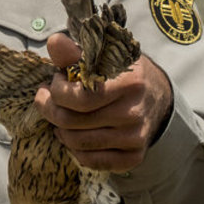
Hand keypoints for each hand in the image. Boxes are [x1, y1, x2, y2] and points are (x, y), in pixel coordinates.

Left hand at [34, 33, 172, 171]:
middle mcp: (134, 113)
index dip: (56, 91)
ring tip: (60, 114)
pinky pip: (91, 161)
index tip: (54, 81)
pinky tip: (74, 133)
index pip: (79, 98)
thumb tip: (54, 42)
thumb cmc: (120, 72)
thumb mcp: (101, 55)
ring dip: (59, 129)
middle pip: (71, 122)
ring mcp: (135, 138)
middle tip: (47, 98)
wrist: (156, 96)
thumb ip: (74, 52)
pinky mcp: (134, 156)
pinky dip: (75, 149)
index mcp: (129, 82)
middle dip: (49, 109)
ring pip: (77, 143)